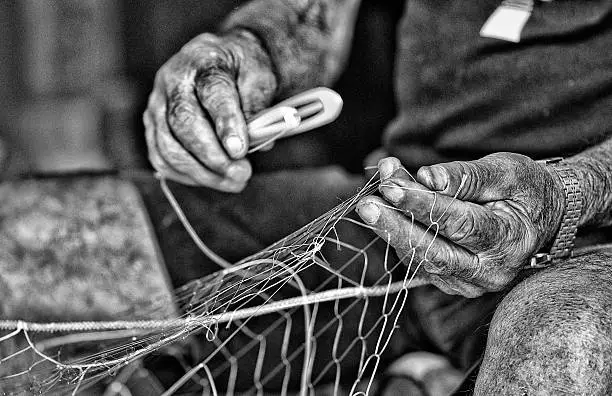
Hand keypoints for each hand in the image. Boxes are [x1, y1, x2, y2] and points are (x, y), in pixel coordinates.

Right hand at [143, 30, 276, 190]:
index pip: (212, 93)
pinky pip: (160, 158)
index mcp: (203, 61)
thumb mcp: (259, 76)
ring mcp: (156, 104)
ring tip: (232, 182)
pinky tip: (211, 178)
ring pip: (168, 145)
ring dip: (201, 172)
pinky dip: (185, 175)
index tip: (240, 150)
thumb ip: (257, 104)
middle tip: (242, 174)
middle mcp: (172, 81)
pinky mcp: (152, 126)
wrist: (220, 61)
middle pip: (183, 122)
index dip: (226, 124)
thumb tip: (254, 140)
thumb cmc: (241, 70)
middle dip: (213, 156)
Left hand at [356, 153, 565, 296]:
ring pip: (422, 259)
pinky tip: (386, 213)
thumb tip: (427, 177)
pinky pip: (420, 261)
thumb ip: (467, 176)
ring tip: (371, 202)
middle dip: (396, 226)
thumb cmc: (523, 189)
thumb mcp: (506, 171)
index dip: (422, 205)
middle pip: (434, 252)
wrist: (538, 216)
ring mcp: (470, 282)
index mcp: (509, 240)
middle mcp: (490, 271)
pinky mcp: (452, 280)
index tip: (391, 186)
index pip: (460, 224)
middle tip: (366, 205)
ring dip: (392, 230)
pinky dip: (400, 236)